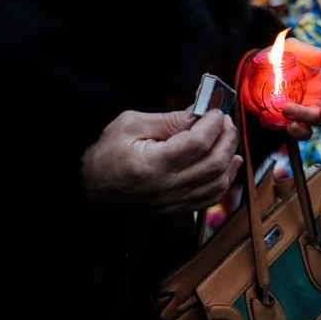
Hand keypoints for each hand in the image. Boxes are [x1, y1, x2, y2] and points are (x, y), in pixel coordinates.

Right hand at [80, 109, 241, 214]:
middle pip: (213, 164)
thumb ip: (169, 120)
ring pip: (217, 183)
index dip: (213, 124)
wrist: (91, 186)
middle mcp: (166, 188)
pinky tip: (228, 162)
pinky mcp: (176, 209)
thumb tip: (201, 111)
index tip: (216, 110)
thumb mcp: (131, 124)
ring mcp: (173, 202)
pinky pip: (211, 198)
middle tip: (224, 120)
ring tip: (227, 137)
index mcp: (152, 165)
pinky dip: (225, 179)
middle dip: (226, 137)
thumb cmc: (107, 152)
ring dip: (229, 157)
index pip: (197, 144)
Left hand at [277, 38, 320, 140]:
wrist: (251, 68)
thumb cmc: (277, 56)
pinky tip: (289, 125)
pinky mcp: (290, 121)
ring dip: (307, 121)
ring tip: (289, 110)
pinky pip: (300, 132)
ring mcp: (306, 111)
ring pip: (316, 125)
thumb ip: (314, 54)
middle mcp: (320, 99)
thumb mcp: (295, 49)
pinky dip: (298, 132)